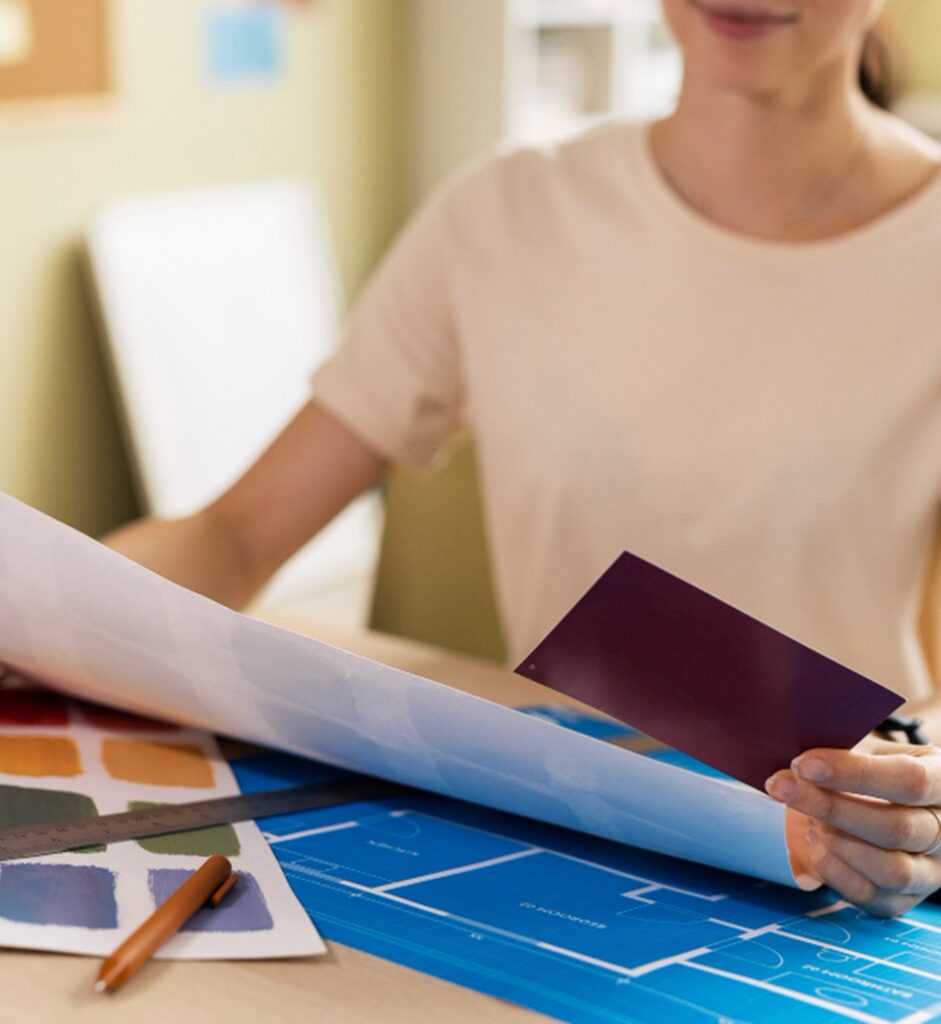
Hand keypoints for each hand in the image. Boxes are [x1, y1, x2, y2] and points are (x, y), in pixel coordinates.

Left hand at [765, 742, 940, 916]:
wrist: (883, 799)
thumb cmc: (870, 767)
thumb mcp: (867, 747)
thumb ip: (843, 747)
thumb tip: (796, 751)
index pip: (910, 780)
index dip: (854, 773)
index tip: (804, 764)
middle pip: (896, 828)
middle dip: (831, 807)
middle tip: (782, 786)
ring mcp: (931, 872)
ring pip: (891, 870)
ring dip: (837, 842)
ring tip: (806, 816)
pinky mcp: (904, 899)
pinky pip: (871, 896)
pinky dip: (833, 869)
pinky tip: (813, 839)